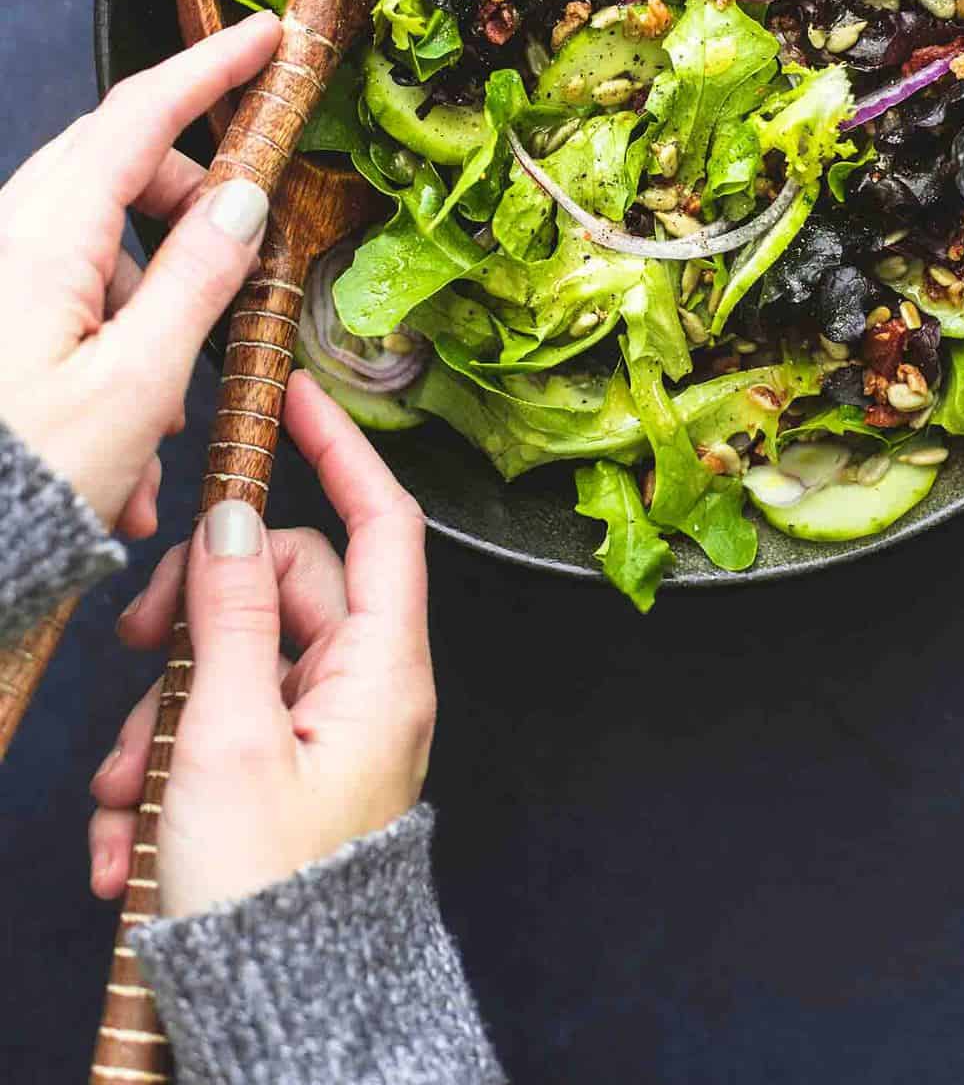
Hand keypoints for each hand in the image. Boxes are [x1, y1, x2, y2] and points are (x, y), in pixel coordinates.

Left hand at [0, 13, 280, 536]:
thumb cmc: (27, 478)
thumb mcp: (137, 383)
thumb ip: (197, 278)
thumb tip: (243, 199)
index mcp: (45, 236)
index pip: (139, 115)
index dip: (209, 70)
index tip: (265, 36)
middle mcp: (12, 238)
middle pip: (118, 169)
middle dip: (192, 204)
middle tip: (244, 249)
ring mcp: (1, 275)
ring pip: (99, 245)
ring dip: (155, 310)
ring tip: (171, 420)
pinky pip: (69, 301)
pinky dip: (115, 351)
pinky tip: (127, 452)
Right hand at [89, 371, 434, 915]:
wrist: (281, 1020)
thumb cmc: (269, 894)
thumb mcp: (230, 740)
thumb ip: (230, 619)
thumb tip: (235, 522)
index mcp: (380, 670)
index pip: (381, 523)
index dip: (344, 450)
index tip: (296, 398)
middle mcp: (364, 690)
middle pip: (281, 590)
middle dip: (194, 622)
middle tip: (132, 657)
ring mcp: (327, 733)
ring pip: (237, 664)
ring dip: (165, 717)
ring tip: (129, 800)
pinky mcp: (290, 775)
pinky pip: (227, 728)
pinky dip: (173, 766)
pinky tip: (135, 836)